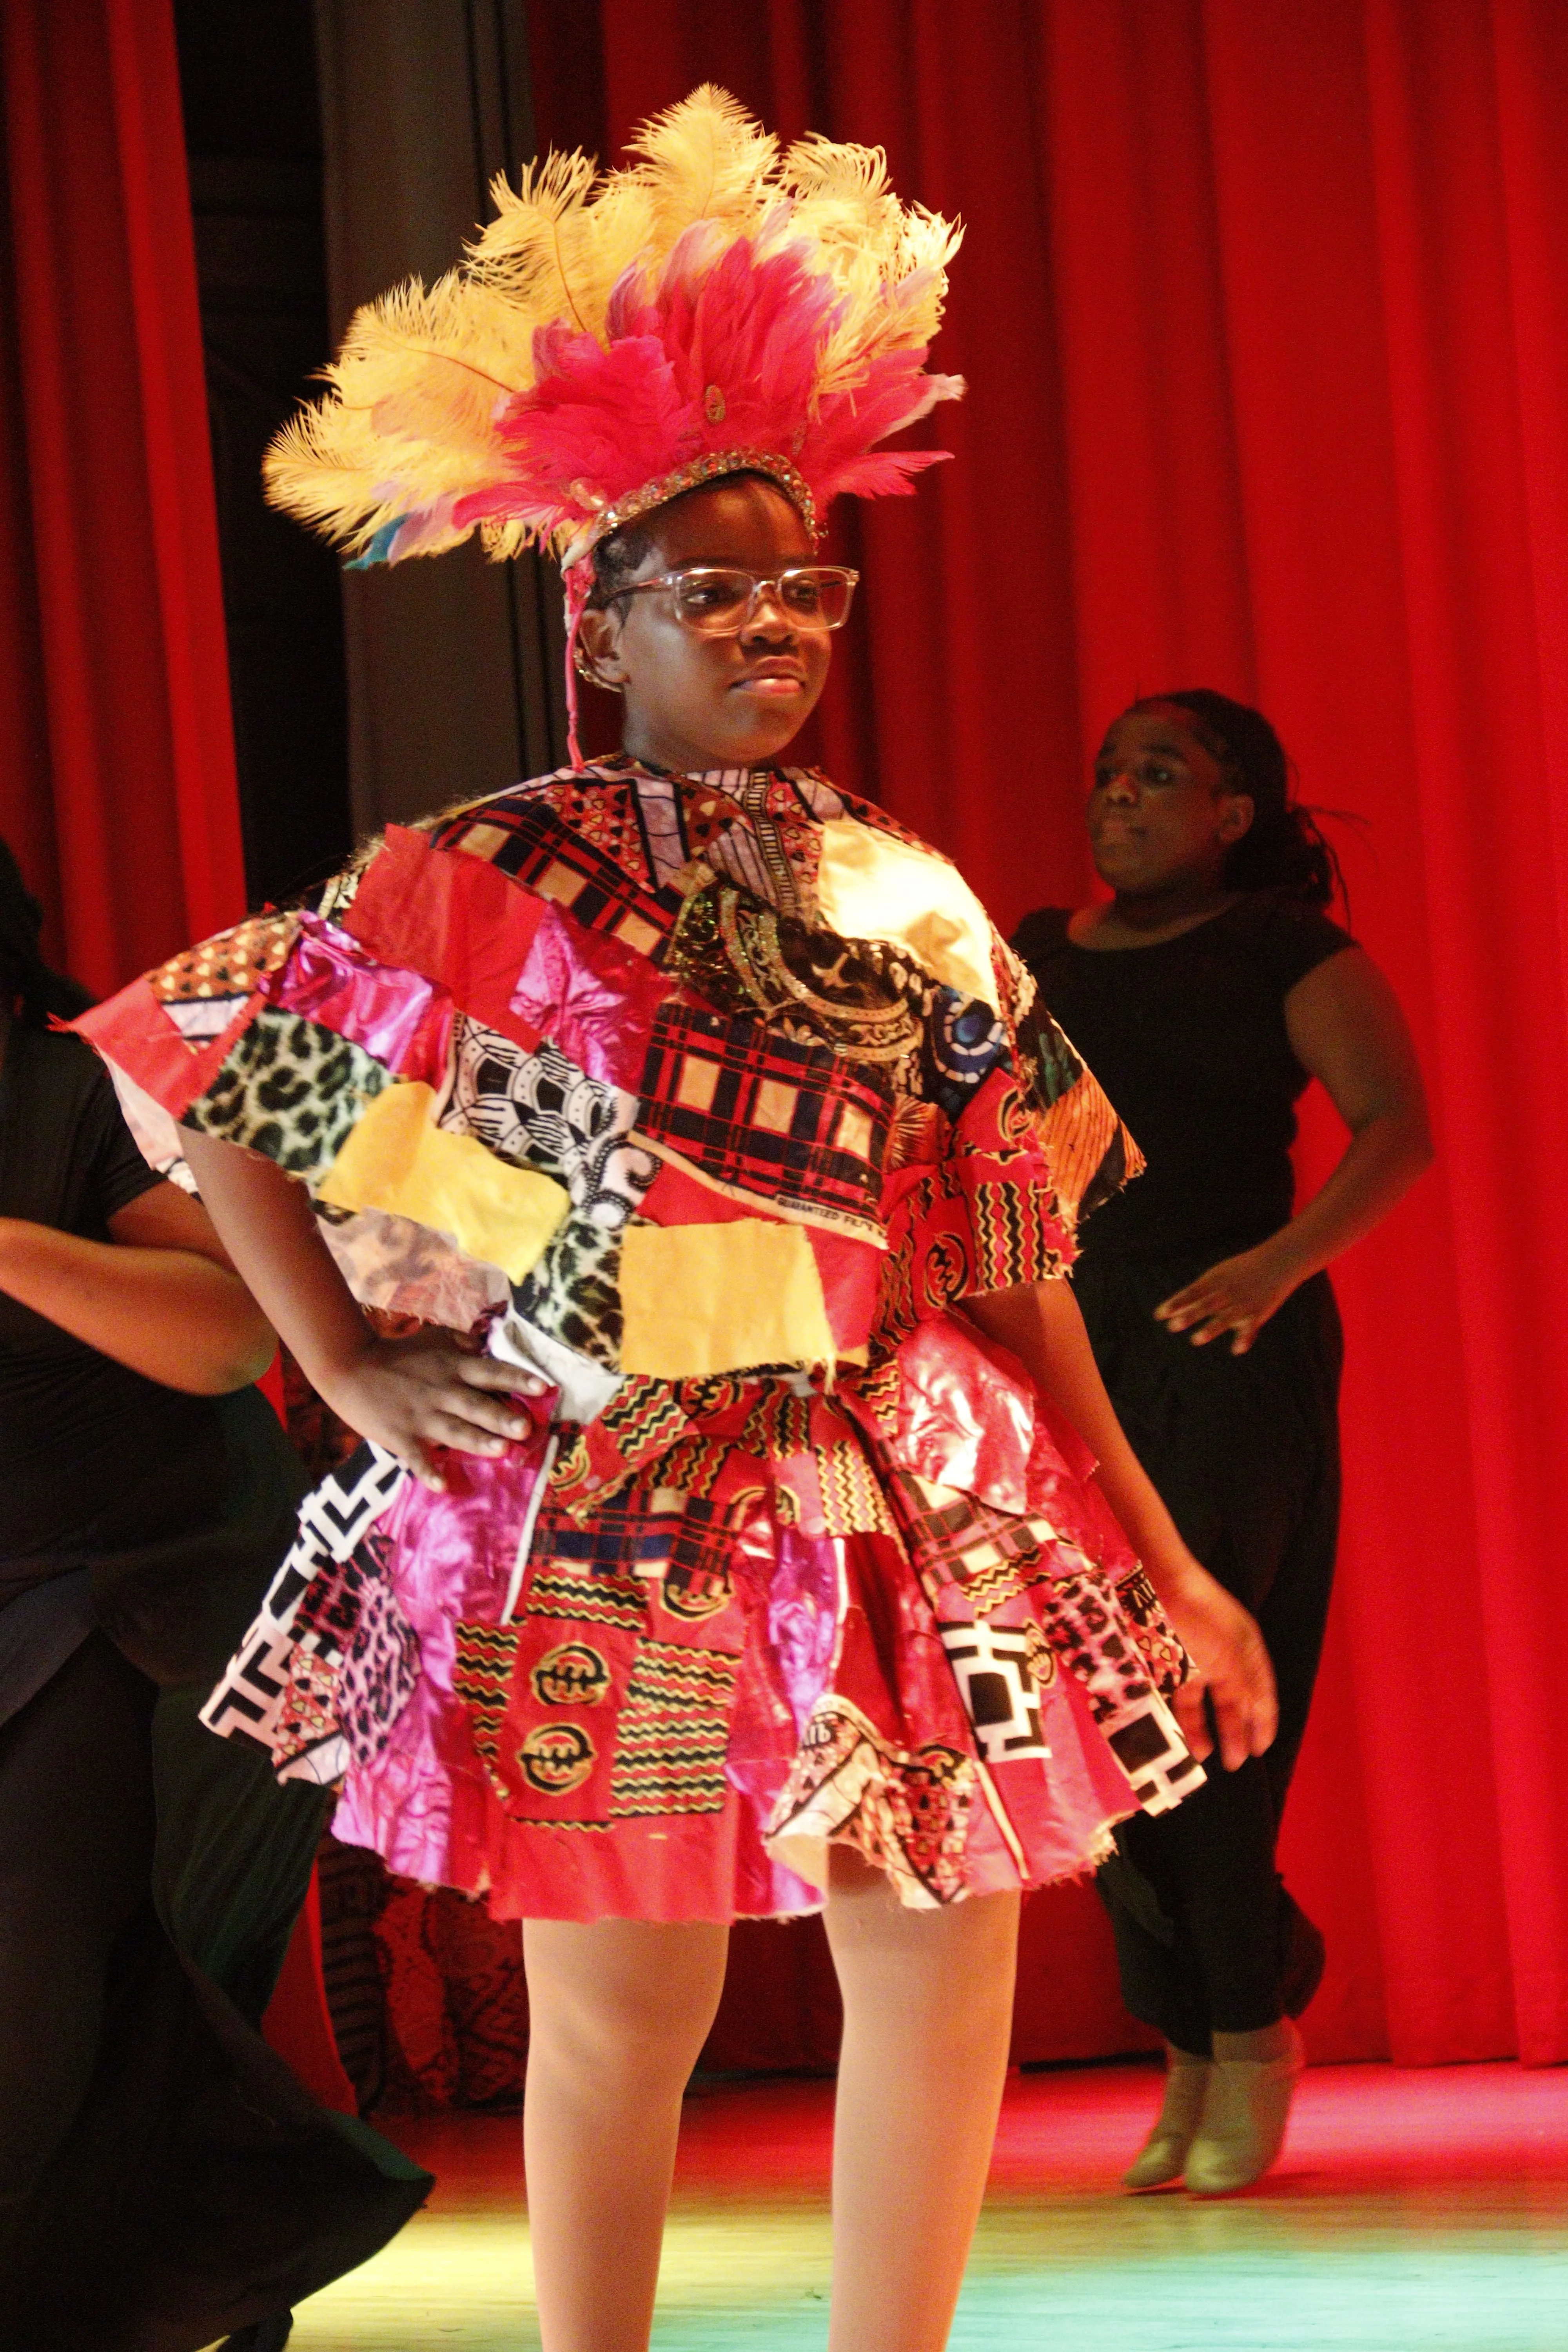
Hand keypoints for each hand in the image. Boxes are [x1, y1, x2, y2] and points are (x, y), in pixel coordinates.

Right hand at [325, 1327, 548, 1491]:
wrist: (350, 1367)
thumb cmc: (396, 1354)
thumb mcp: (432, 1337)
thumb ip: (460, 1342)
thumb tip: (484, 1345)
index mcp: (452, 1367)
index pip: (491, 1373)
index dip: (517, 1380)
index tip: (543, 1388)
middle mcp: (441, 1391)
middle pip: (476, 1405)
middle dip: (501, 1416)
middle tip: (526, 1428)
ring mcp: (421, 1415)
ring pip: (454, 1430)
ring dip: (477, 1441)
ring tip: (501, 1451)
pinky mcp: (401, 1435)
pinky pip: (417, 1457)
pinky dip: (428, 1471)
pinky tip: (443, 1485)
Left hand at [1154, 1241, 1298, 1354]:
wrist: (1278, 1262)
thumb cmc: (1241, 1270)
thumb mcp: (1218, 1276)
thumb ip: (1197, 1294)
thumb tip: (1172, 1311)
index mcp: (1216, 1280)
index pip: (1192, 1292)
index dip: (1176, 1303)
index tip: (1160, 1314)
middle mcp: (1228, 1292)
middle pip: (1206, 1304)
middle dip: (1190, 1315)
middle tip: (1173, 1326)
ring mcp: (1244, 1302)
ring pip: (1226, 1317)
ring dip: (1211, 1329)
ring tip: (1196, 1339)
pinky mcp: (1259, 1312)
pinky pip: (1251, 1327)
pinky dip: (1245, 1338)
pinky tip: (1236, 1350)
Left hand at [1154, 1559, 1276, 1770]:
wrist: (1157, 1583)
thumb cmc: (1202, 1617)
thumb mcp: (1234, 1653)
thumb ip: (1247, 1685)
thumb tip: (1260, 1715)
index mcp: (1247, 1652)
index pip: (1262, 1693)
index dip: (1264, 1721)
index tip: (1262, 1749)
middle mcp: (1224, 1658)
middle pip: (1234, 1702)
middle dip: (1236, 1732)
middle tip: (1235, 1763)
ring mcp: (1195, 1661)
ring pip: (1203, 1703)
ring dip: (1206, 1730)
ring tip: (1206, 1757)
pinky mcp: (1168, 1664)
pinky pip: (1178, 1697)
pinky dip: (1181, 1718)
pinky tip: (1179, 1737)